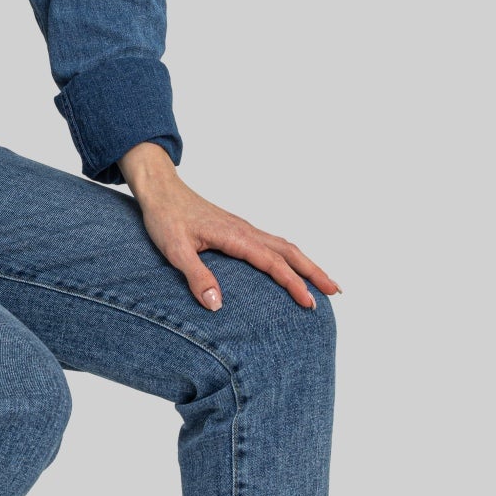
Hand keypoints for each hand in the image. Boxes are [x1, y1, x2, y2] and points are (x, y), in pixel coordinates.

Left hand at [118, 142, 340, 312]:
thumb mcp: (174, 250)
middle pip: (290, 251)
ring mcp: (243, 228)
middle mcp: (245, 230)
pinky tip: (291, 267)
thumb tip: (216, 305)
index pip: (273, 263)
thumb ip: (196, 276)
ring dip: (306, 263)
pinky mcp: (238, 230)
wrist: (160, 190)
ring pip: (284, 245)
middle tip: (335, 291)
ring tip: (324, 282)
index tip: (309, 302)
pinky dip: (289, 256)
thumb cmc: (165, 218)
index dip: (293, 283)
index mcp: (235, 236)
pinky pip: (272, 243)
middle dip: (314, 271)